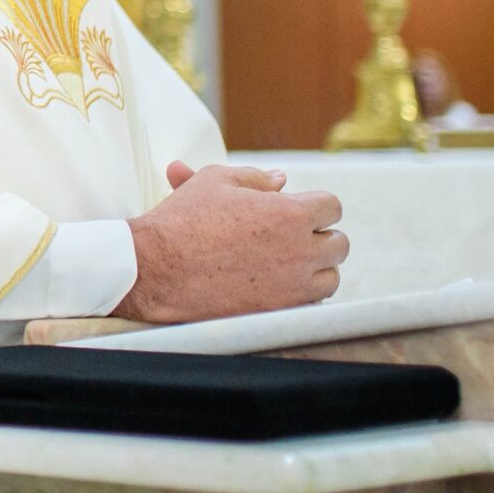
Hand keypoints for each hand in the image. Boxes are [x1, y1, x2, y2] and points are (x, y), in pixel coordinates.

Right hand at [114, 160, 346, 323]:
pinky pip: (310, 305)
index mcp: (290, 214)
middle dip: (320, 236)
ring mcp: (291, 287)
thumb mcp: (217, 181)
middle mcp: (298, 252)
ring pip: (330, 278)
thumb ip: (257, 178)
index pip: (332, 207)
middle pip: (338, 244)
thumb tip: (282, 180)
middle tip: (296, 235)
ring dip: (317, 269)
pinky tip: (279, 284)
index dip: (316, 204)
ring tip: (291, 261)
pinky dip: (301, 295)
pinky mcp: (276, 313)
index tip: (300, 208)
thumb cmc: (183, 220)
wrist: (154, 269)